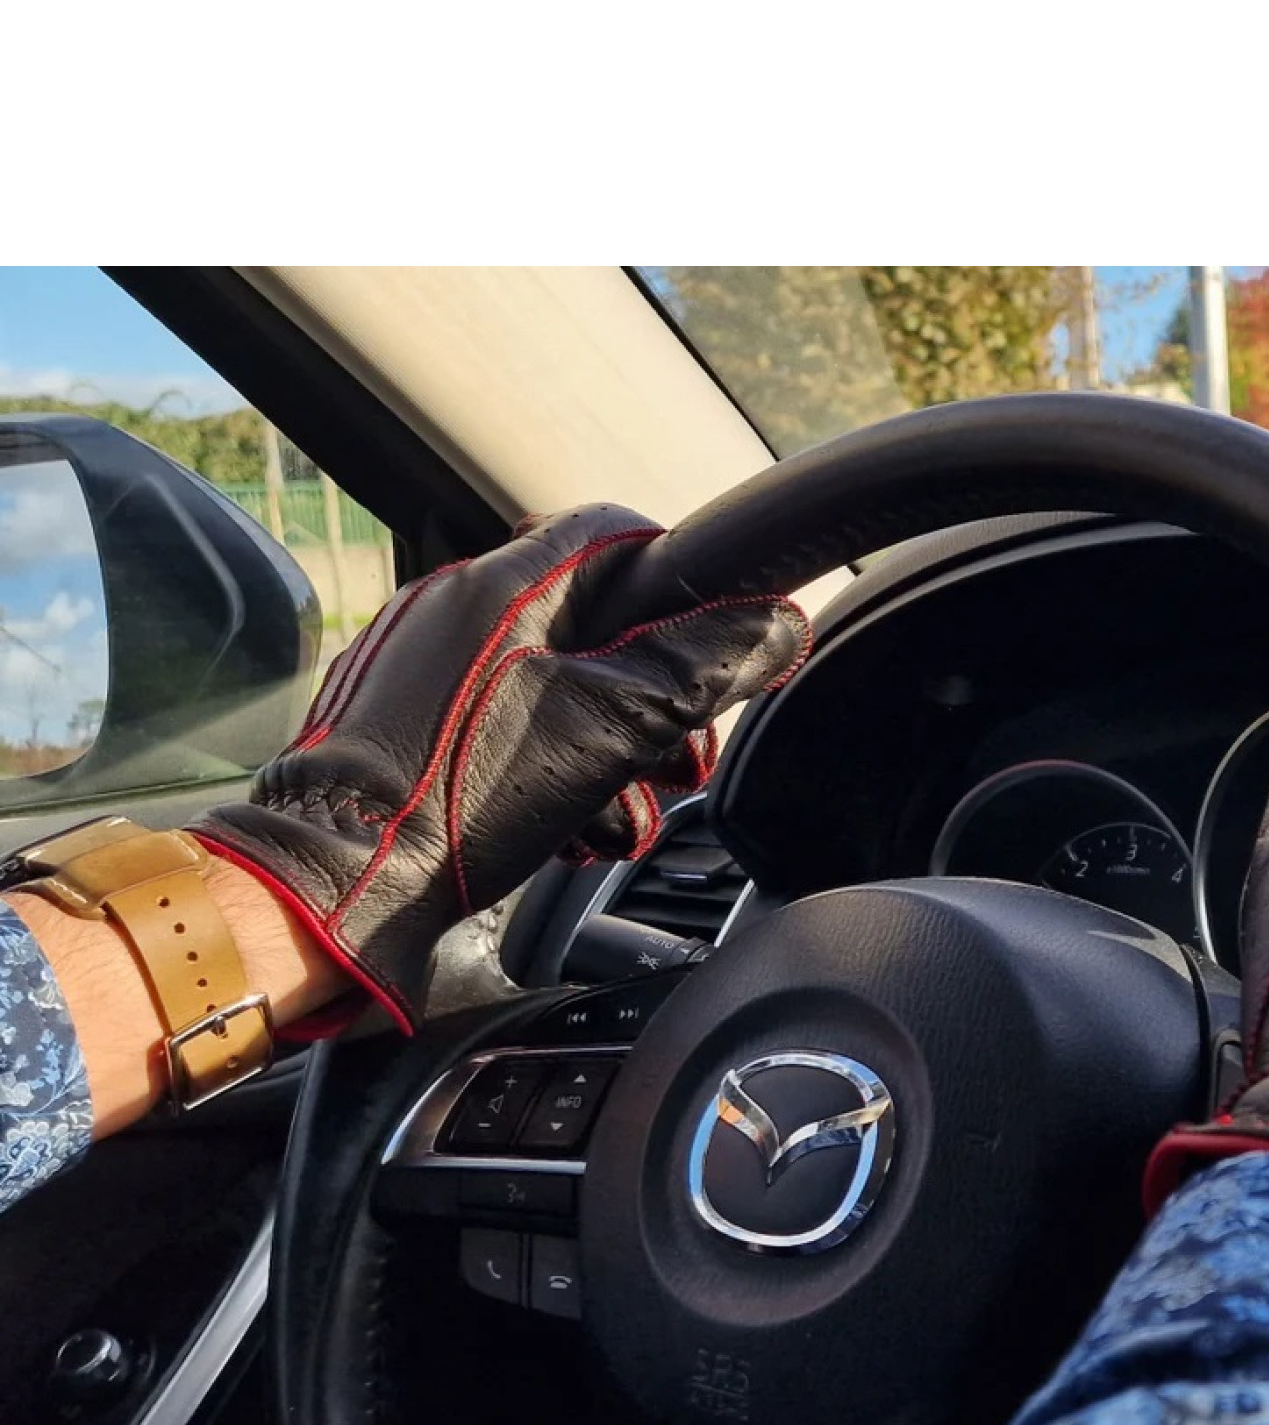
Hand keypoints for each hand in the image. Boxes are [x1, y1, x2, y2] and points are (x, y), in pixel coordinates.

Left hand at [194, 504, 809, 1029]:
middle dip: (654, 700)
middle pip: (595, 628)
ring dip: (610, 754)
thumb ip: (698, 669)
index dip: (684, 584)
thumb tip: (777, 624)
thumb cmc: (458, 804)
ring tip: (625, 818)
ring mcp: (421, 672)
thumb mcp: (608, 731)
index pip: (618, 538)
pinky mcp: (400, 731)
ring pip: (555, 692)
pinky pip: (503, 734)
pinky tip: (567, 835)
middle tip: (682, 759)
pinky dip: (550, 777)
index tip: (719, 642)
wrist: (334, 887)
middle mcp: (455, 612)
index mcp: (504, 589)